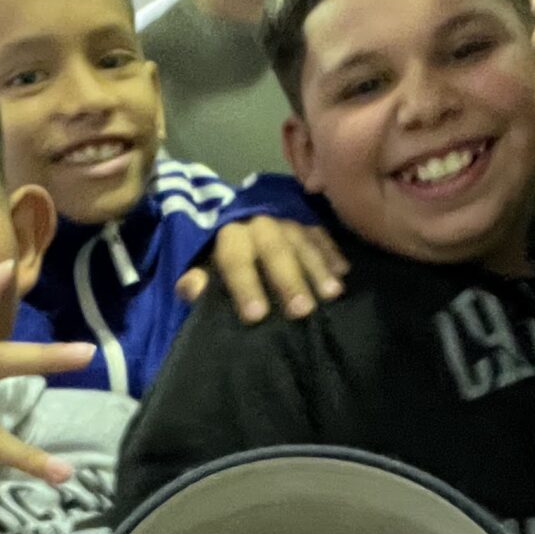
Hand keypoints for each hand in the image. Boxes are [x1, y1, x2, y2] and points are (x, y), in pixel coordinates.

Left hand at [176, 217, 348, 322]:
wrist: (243, 217)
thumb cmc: (226, 255)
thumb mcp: (207, 264)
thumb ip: (199, 277)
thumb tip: (191, 288)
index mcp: (230, 235)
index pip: (235, 260)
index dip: (245, 287)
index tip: (256, 316)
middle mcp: (259, 223)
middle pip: (274, 249)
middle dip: (288, 280)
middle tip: (302, 310)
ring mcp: (286, 219)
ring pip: (302, 241)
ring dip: (318, 268)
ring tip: (332, 294)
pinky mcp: (307, 219)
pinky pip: (322, 234)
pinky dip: (332, 253)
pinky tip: (343, 273)